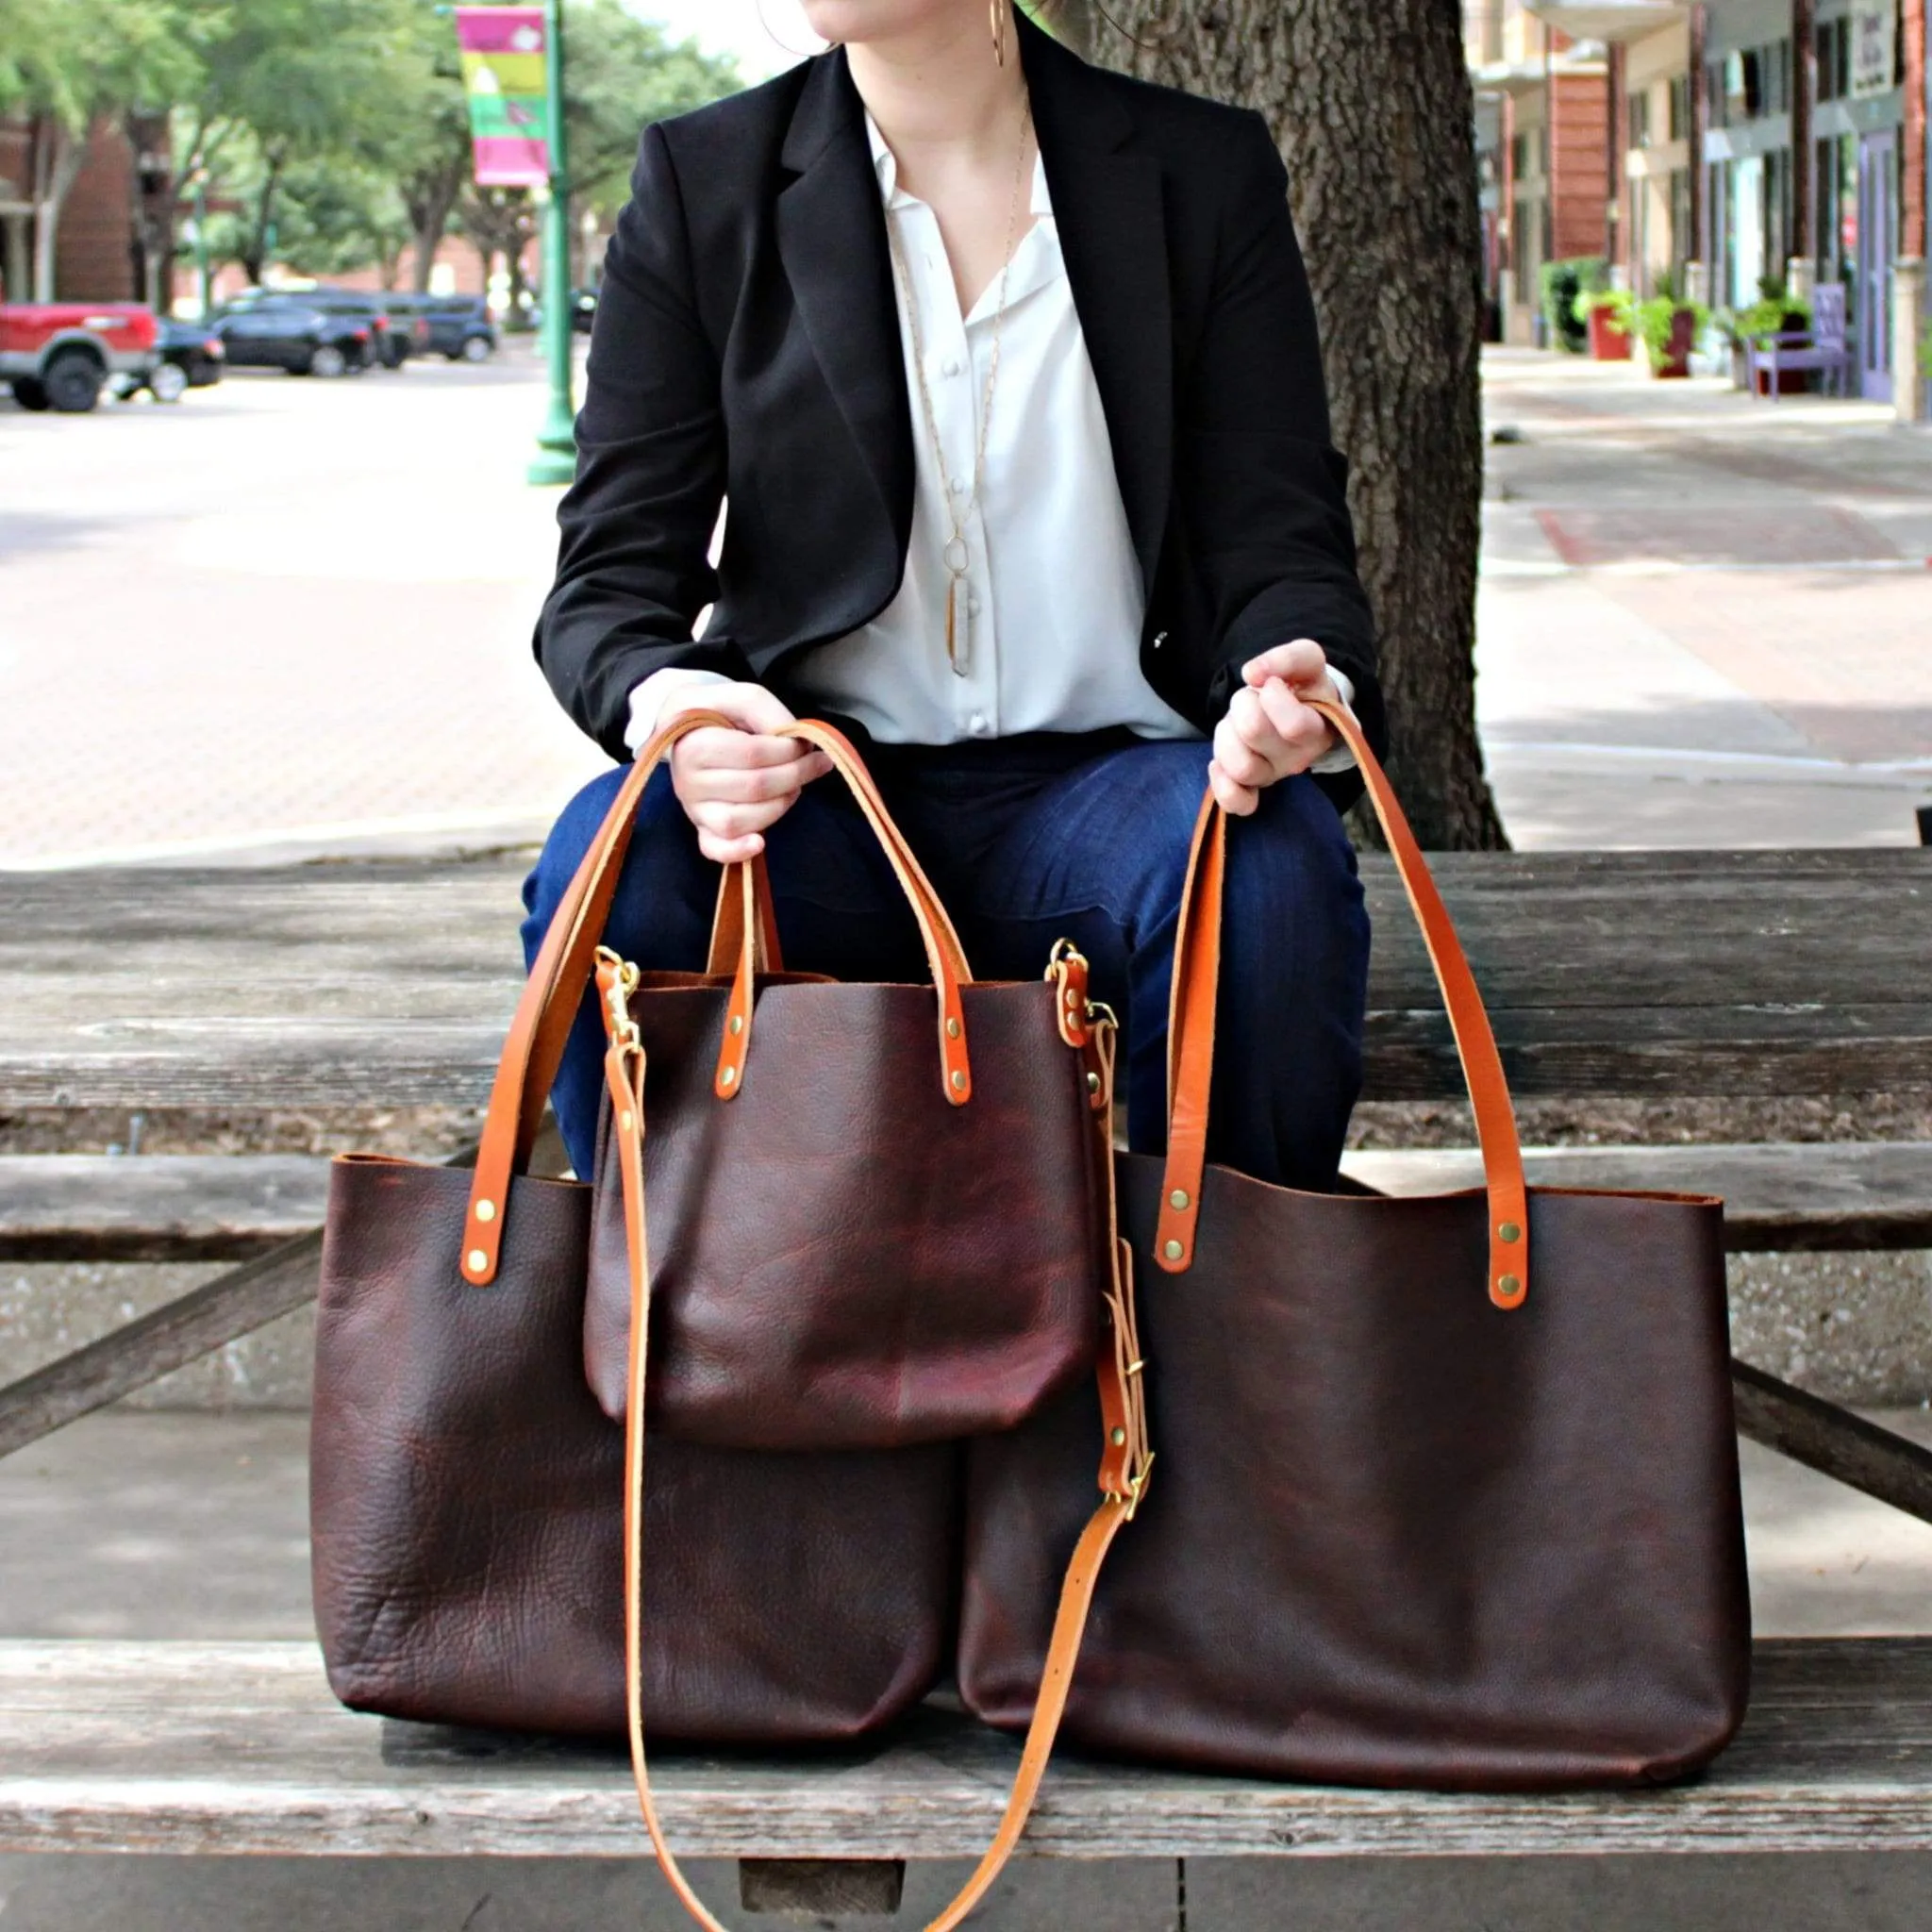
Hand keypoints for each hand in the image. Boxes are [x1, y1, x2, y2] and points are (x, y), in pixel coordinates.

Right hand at [661, 681, 833, 864]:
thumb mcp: (741, 696)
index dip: (790, 750)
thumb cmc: (718, 712)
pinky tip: (760, 842)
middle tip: (815, 762)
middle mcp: (688, 782)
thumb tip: (794, 738)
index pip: (754, 754)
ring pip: (743, 820)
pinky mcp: (702, 827)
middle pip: (755, 787)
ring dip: (781, 804)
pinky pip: (716, 849)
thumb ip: (767, 710)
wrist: (685, 729)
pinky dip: (738, 851)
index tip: (806, 743)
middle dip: (796, 775)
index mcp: (694, 746)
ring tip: (794, 786)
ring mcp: (695, 809)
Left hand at [1207, 639, 1340, 817]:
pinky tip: (1219, 761)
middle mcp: (1300, 758)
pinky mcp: (1254, 789)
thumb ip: (1286, 658)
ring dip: (1227, 735)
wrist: (1301, 707)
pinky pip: (1236, 802)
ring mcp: (1275, 775)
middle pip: (1254, 733)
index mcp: (1319, 729)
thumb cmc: (1303, 685)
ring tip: (1237, 723)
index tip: (1272, 685)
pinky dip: (1221, 782)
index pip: (1294, 726)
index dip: (1273, 697)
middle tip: (1253, 700)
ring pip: (1240, 767)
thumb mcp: (1306, 659)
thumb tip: (1253, 674)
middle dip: (1243, 704)